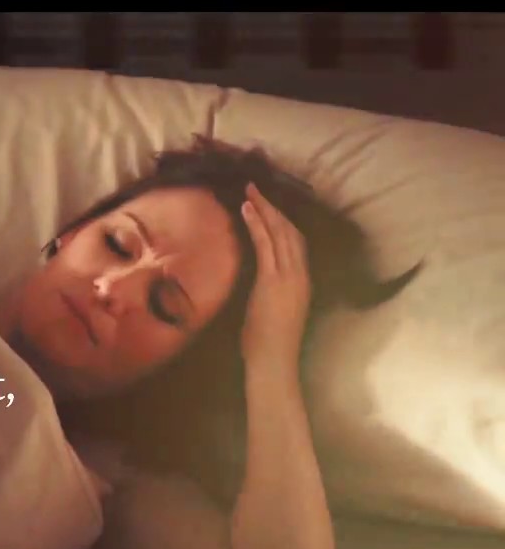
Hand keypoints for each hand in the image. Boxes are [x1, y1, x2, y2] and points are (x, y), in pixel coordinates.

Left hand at [240, 183, 311, 375]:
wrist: (274, 361)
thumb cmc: (268, 344)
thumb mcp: (270, 310)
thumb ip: (268, 293)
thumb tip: (258, 283)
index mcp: (300, 281)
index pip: (295, 243)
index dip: (282, 221)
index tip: (269, 206)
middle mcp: (299, 274)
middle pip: (290, 231)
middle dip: (273, 208)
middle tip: (256, 187)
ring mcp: (288, 276)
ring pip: (280, 233)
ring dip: (264, 209)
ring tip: (250, 191)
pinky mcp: (273, 280)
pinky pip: (266, 245)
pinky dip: (257, 223)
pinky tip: (247, 209)